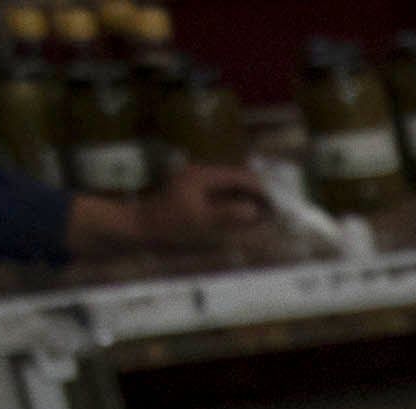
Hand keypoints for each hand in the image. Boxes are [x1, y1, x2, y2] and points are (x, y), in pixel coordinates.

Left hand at [77, 165, 277, 253]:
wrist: (137, 227)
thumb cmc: (168, 225)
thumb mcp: (201, 221)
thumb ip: (229, 214)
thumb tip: (255, 211)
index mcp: (203, 176)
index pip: (240, 177)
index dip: (261, 189)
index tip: (278, 204)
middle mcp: (199, 174)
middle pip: (236, 179)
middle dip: (257, 193)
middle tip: (275, 210)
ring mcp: (194, 182)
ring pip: (229, 186)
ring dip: (246, 198)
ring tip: (263, 214)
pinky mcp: (191, 192)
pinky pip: (219, 194)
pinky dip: (234, 202)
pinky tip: (241, 215)